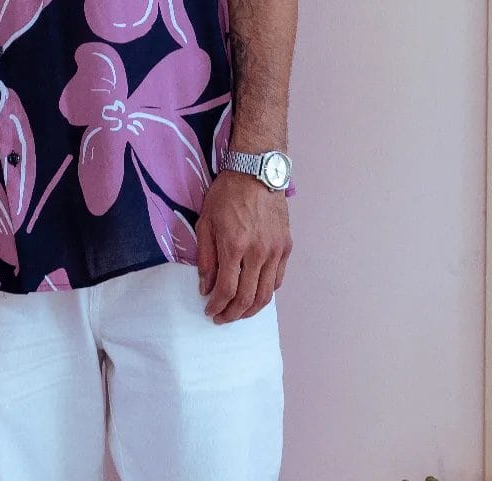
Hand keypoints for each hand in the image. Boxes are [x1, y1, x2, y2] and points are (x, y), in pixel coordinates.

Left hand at [195, 172, 291, 323]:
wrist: (256, 172)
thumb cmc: (226, 194)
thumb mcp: (206, 222)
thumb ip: (206, 258)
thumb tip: (206, 287)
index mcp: (234, 245)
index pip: (226, 289)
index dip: (217, 306)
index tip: (210, 310)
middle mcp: (258, 252)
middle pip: (248, 298)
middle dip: (233, 314)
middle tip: (222, 318)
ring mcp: (275, 250)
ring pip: (267, 294)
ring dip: (251, 309)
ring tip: (239, 313)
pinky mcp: (286, 246)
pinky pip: (278, 279)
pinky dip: (267, 292)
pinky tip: (255, 294)